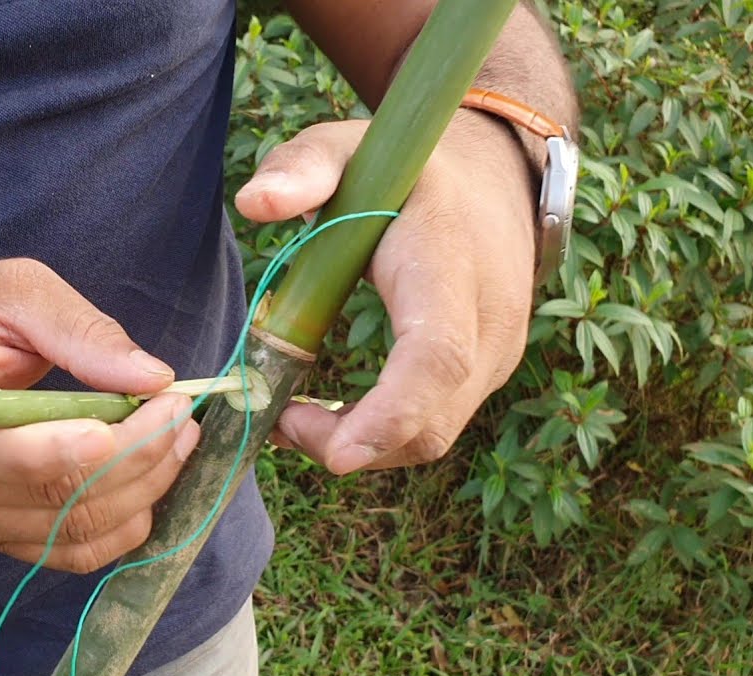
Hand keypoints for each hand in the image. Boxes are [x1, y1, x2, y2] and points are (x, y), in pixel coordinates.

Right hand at [0, 259, 199, 572]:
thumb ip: (78, 329)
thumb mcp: (12, 289)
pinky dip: (125, 523)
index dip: (62, 449)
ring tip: (179, 435)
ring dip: (142, 488)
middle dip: (134, 455)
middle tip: (181, 410)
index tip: (138, 414)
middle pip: (48, 495)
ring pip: (72, 529)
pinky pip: (71, 552)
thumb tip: (151, 377)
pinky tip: (152, 477)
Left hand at [235, 115, 535, 473]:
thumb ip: (301, 167)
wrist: (494, 175)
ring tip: (293, 416)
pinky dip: (381, 434)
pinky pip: (436, 423)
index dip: (390, 414)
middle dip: (353, 443)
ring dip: (361, 444)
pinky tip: (331, 415)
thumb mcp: (345, 147)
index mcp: (450, 261)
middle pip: (434, 420)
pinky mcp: (488, 373)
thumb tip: (254, 202)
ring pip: (433, 435)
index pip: (437, 357)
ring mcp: (499, 352)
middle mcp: (490, 318)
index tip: (333, 452)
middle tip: (278, 422)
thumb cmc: (402, 169)